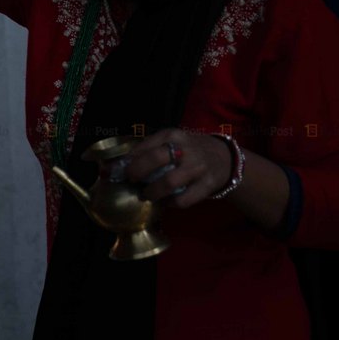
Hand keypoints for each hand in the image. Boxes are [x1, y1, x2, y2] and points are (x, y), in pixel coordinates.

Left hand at [83, 128, 232, 208]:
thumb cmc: (187, 151)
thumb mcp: (170, 142)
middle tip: (131, 180)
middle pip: (155, 159)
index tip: (115, 170)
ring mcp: (198, 167)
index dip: (127, 160)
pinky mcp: (208, 184)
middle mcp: (185, 149)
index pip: (144, 146)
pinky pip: (184, 199)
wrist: (225, 158)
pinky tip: (166, 202)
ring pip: (169, 182)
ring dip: (153, 192)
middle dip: (137, 172)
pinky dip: (171, 203)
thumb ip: (148, 151)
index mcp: (172, 136)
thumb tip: (114, 166)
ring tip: (146, 195)